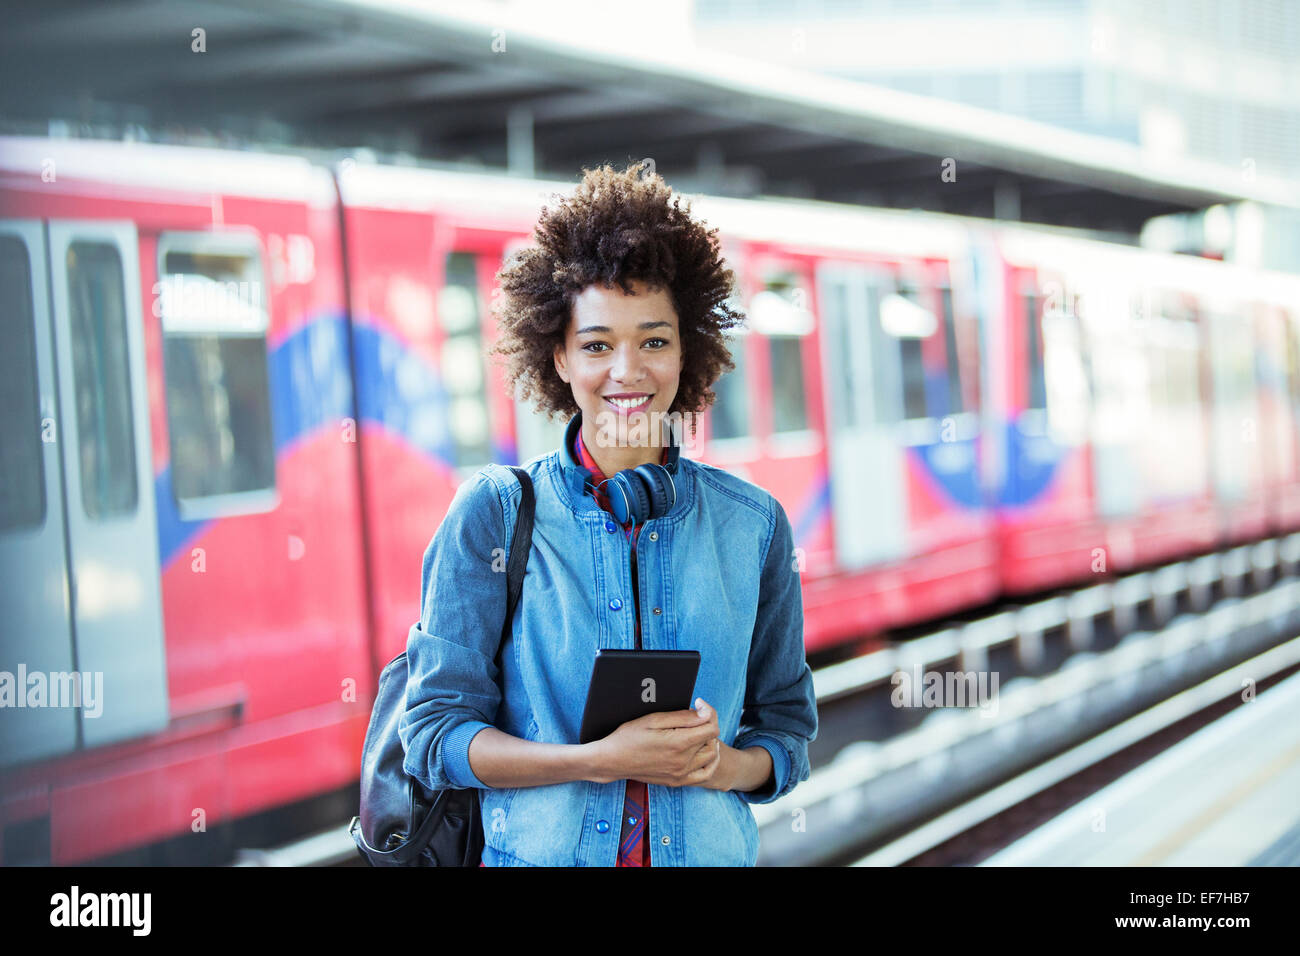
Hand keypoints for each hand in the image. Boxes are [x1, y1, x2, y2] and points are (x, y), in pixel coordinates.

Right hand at [586, 697, 721, 787]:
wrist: (613, 760)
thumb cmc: (629, 736)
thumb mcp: (654, 719)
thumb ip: (683, 717)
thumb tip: (705, 713)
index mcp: (679, 743)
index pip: (711, 727)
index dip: (709, 712)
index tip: (699, 704)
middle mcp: (683, 761)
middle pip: (712, 740)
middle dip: (707, 724)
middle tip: (694, 716)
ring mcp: (681, 774)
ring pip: (711, 756)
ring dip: (709, 741)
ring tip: (698, 731)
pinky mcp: (677, 782)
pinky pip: (705, 774)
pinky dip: (710, 763)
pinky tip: (704, 753)